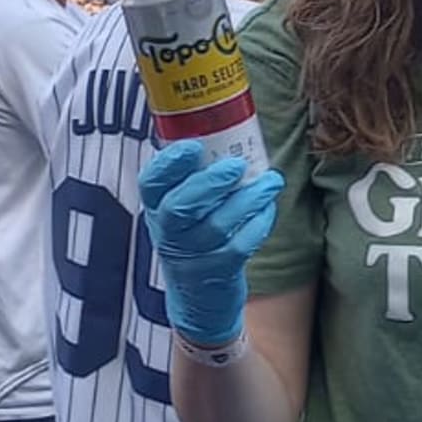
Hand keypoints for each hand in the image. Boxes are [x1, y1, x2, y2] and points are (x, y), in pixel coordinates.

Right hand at [139, 143, 285, 345]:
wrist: (198, 298)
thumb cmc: (193, 237)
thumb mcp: (181, 208)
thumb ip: (193, 175)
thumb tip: (220, 123)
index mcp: (157, 208)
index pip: (151, 183)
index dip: (169, 164)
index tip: (192, 145)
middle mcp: (168, 232)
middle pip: (180, 207)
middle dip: (209, 183)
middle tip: (236, 165)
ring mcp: (192, 256)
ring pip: (217, 226)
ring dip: (248, 199)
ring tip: (270, 181)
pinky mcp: (218, 272)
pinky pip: (240, 246)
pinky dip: (258, 224)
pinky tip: (268, 208)